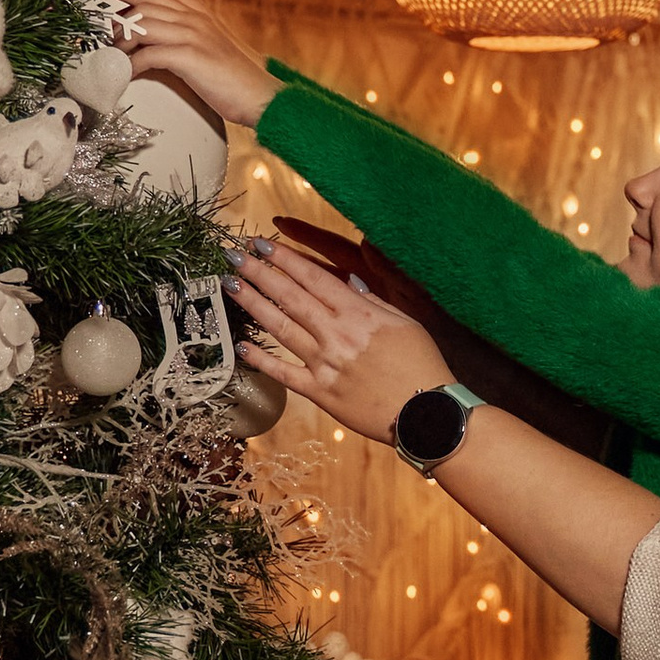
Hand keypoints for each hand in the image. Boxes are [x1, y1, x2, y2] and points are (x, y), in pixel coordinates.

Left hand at [125, 0, 275, 131]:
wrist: (264, 97)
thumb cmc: (235, 77)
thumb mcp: (211, 45)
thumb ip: (186, 31)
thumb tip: (151, 32)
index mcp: (198, 10)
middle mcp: (194, 16)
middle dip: (112, 10)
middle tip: (95, 28)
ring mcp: (194, 34)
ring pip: (140, 23)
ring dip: (119, 41)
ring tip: (111, 55)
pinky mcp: (192, 58)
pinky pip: (149, 55)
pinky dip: (132, 66)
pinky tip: (126, 75)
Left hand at [228, 236, 452, 443]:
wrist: (428, 415)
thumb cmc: (421, 366)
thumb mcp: (404, 323)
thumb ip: (373, 301)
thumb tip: (348, 282)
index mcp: (359, 314)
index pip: (313, 278)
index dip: (284, 258)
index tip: (261, 243)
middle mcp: (337, 335)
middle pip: (290, 296)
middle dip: (259, 272)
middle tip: (233, 256)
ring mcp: (326, 364)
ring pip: (281, 328)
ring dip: (253, 304)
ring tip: (231, 286)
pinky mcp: (321, 393)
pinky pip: (285, 374)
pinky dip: (262, 361)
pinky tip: (242, 347)